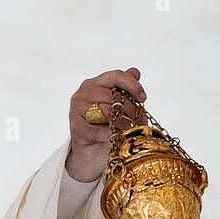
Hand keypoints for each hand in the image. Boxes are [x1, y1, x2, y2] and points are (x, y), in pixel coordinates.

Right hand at [65, 67, 146, 182]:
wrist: (91, 147)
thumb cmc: (105, 122)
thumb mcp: (116, 103)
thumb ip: (124, 88)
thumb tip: (135, 71)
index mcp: (94, 83)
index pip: (115, 75)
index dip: (132, 85)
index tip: (143, 98)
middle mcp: (83, 92)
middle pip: (113, 96)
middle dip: (131, 110)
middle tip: (141, 122)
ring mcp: (77, 109)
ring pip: (108, 112)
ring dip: (124, 124)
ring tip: (130, 131)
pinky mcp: (76, 127)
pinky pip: (100, 130)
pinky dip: (111, 135)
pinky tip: (115, 137)